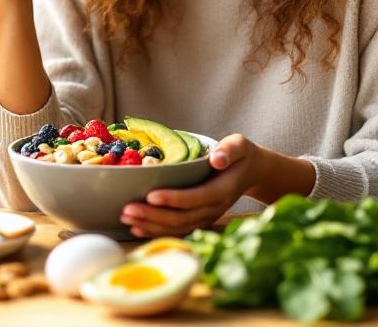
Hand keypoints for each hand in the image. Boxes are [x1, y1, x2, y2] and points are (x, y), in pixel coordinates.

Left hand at [120, 135, 314, 237]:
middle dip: (154, 215)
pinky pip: (177, 230)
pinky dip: (156, 231)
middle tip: (127, 209)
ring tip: (126, 218)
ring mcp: (206, 217)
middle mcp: (214, 208)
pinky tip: (136, 228)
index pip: (197, 197)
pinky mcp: (198, 220)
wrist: (251, 173)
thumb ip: (230, 150)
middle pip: (182, 218)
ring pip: (177, 228)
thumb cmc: (241, 155)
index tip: (151, 195)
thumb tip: (218, 159)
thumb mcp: (239, 145)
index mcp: (223, 190)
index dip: (174, 199)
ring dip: (150, 225)